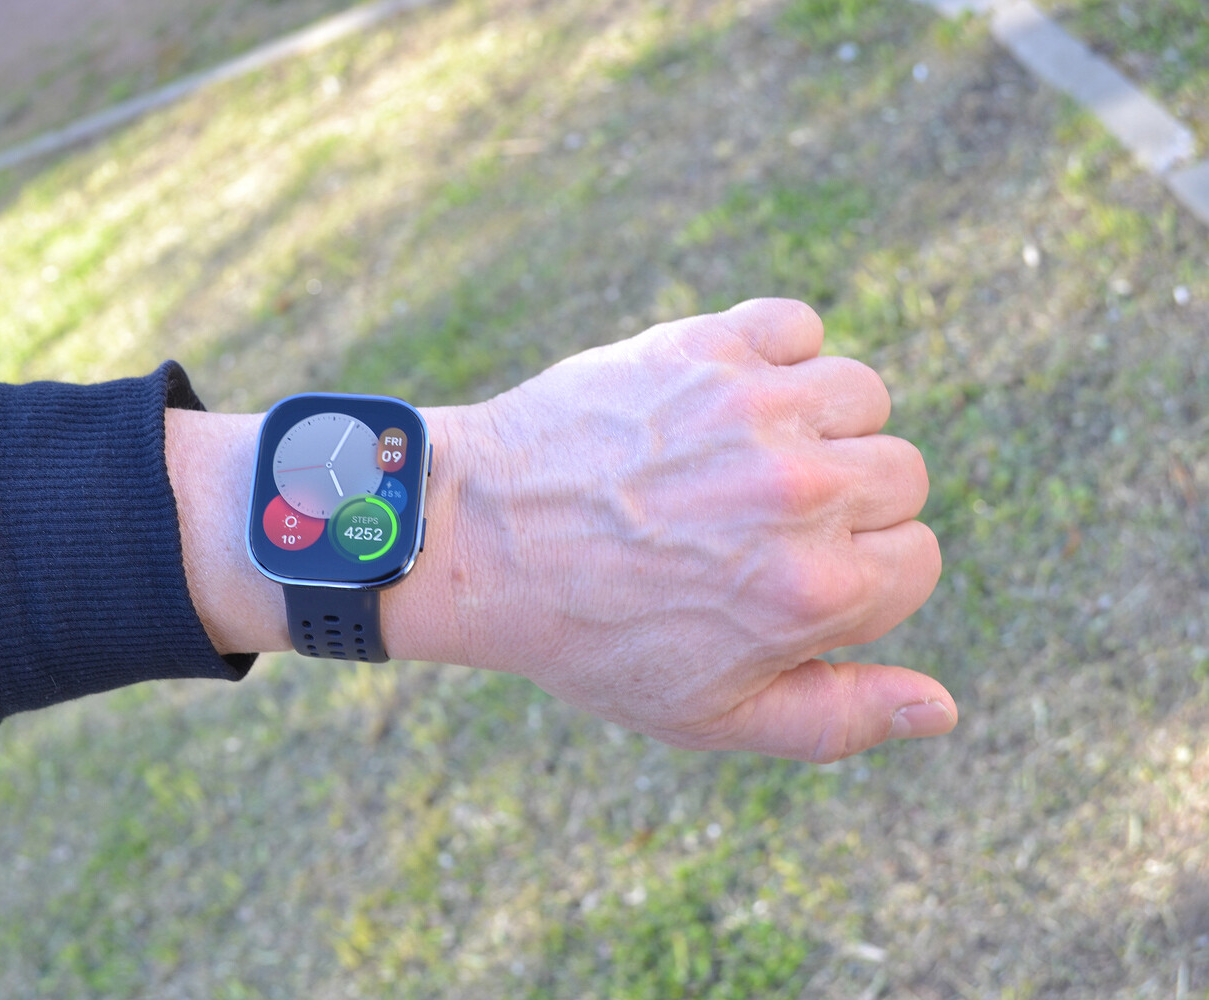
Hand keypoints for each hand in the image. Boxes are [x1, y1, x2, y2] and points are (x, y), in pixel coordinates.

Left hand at [435, 298, 951, 761]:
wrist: (477, 539)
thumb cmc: (590, 639)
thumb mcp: (710, 715)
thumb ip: (838, 719)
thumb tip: (945, 709)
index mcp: (812, 591)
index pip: (919, 559)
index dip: (860, 576)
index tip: (786, 575)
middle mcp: (798, 493)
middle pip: (904, 474)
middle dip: (847, 505)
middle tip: (754, 523)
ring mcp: (753, 409)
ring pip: (862, 395)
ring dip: (819, 425)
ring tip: (741, 459)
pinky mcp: (703, 346)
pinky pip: (797, 326)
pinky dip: (776, 354)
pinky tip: (725, 400)